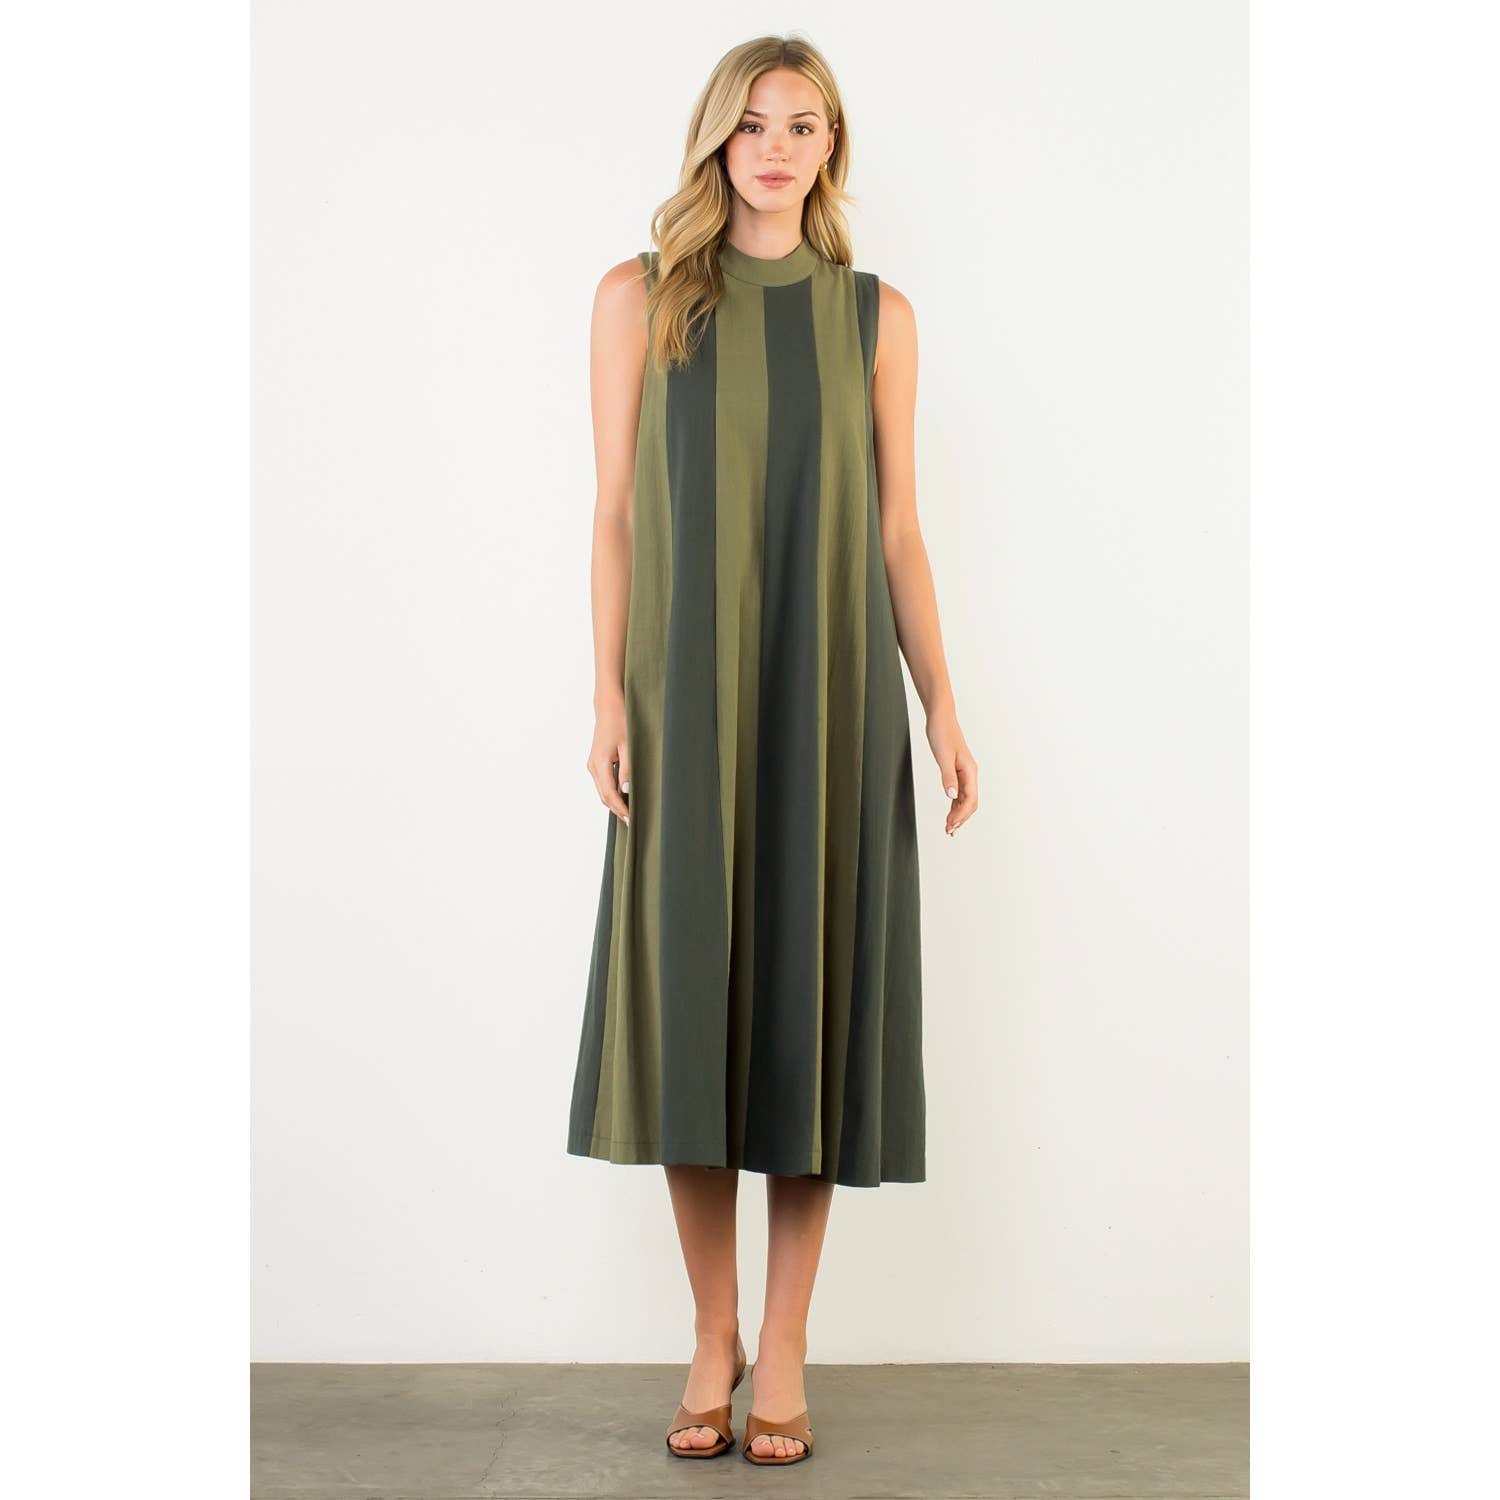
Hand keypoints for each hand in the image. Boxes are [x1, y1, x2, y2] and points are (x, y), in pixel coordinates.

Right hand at [588, 697, 630, 824]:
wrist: (609, 707)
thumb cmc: (620, 721)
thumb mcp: (628, 745)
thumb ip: (627, 769)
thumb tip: (626, 790)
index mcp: (600, 763)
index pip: (609, 793)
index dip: (620, 808)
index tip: (630, 819)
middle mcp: (593, 766)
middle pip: (604, 796)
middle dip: (617, 809)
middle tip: (631, 821)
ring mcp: (593, 765)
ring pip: (602, 791)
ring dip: (614, 802)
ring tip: (629, 812)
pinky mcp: (596, 762)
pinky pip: (603, 783)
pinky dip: (611, 793)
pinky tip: (623, 797)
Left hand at [925, 702, 976, 835]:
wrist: (940, 718)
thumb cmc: (942, 733)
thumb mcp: (943, 756)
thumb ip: (948, 776)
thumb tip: (952, 796)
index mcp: (969, 770)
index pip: (970, 799)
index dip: (961, 815)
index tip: (951, 826)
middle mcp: (970, 773)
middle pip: (970, 802)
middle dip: (961, 818)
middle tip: (949, 831)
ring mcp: (964, 772)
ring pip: (965, 799)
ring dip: (958, 813)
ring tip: (949, 827)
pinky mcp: (957, 770)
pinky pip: (959, 792)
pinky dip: (955, 804)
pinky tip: (950, 812)